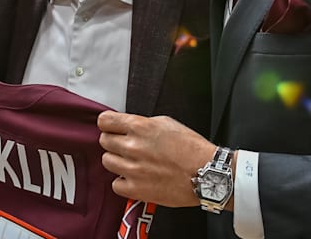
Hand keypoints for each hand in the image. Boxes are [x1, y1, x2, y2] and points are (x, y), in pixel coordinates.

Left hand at [98, 111, 216, 207]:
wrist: (207, 173)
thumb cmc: (191, 148)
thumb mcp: (166, 123)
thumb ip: (142, 124)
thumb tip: (127, 127)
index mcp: (140, 127)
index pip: (104, 121)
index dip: (108, 124)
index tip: (111, 128)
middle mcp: (132, 147)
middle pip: (104, 141)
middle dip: (113, 142)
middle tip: (126, 147)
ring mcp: (132, 169)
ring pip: (107, 161)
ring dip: (117, 161)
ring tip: (133, 163)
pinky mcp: (136, 189)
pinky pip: (115, 184)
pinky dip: (123, 182)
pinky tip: (135, 178)